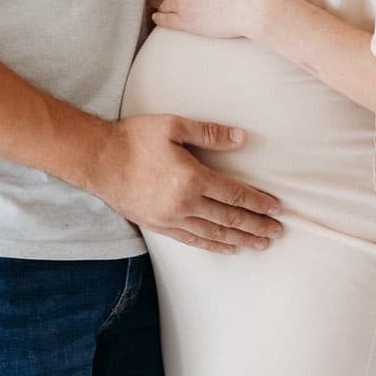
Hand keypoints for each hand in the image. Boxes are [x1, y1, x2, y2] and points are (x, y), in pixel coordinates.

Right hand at [89, 116, 282, 253]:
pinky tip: (228, 248)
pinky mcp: (159, 226)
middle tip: (277, 232)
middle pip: (229, 219)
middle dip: (256, 226)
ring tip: (260, 244)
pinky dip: (213, 246)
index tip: (277, 209)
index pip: (234, 194)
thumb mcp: (174, 127)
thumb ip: (210, 134)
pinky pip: (193, 240)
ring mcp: (171, 219)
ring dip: (240, 240)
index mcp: (192, 178)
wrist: (98, 160)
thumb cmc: (136, 138)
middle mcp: (184, 204)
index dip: (258, 202)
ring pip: (214, 234)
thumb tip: (242, 137)